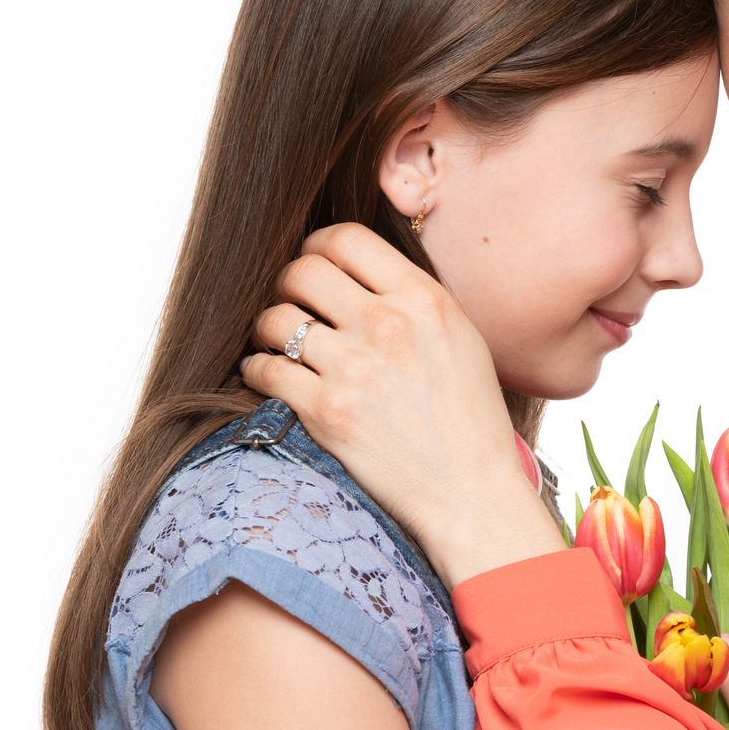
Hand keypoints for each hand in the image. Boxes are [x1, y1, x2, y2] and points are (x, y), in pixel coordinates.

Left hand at [241, 224, 565, 587]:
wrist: (470, 491)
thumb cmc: (470, 419)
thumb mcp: (462, 338)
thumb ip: (414, 299)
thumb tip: (361, 270)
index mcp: (424, 299)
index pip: (346, 238)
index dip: (318, 245)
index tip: (315, 264)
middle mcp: (387, 325)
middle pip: (302, 269)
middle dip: (287, 283)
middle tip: (290, 303)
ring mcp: (354, 368)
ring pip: (276, 318)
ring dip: (267, 328)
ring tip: (276, 344)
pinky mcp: (327, 412)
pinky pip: (264, 370)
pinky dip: (257, 370)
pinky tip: (269, 377)